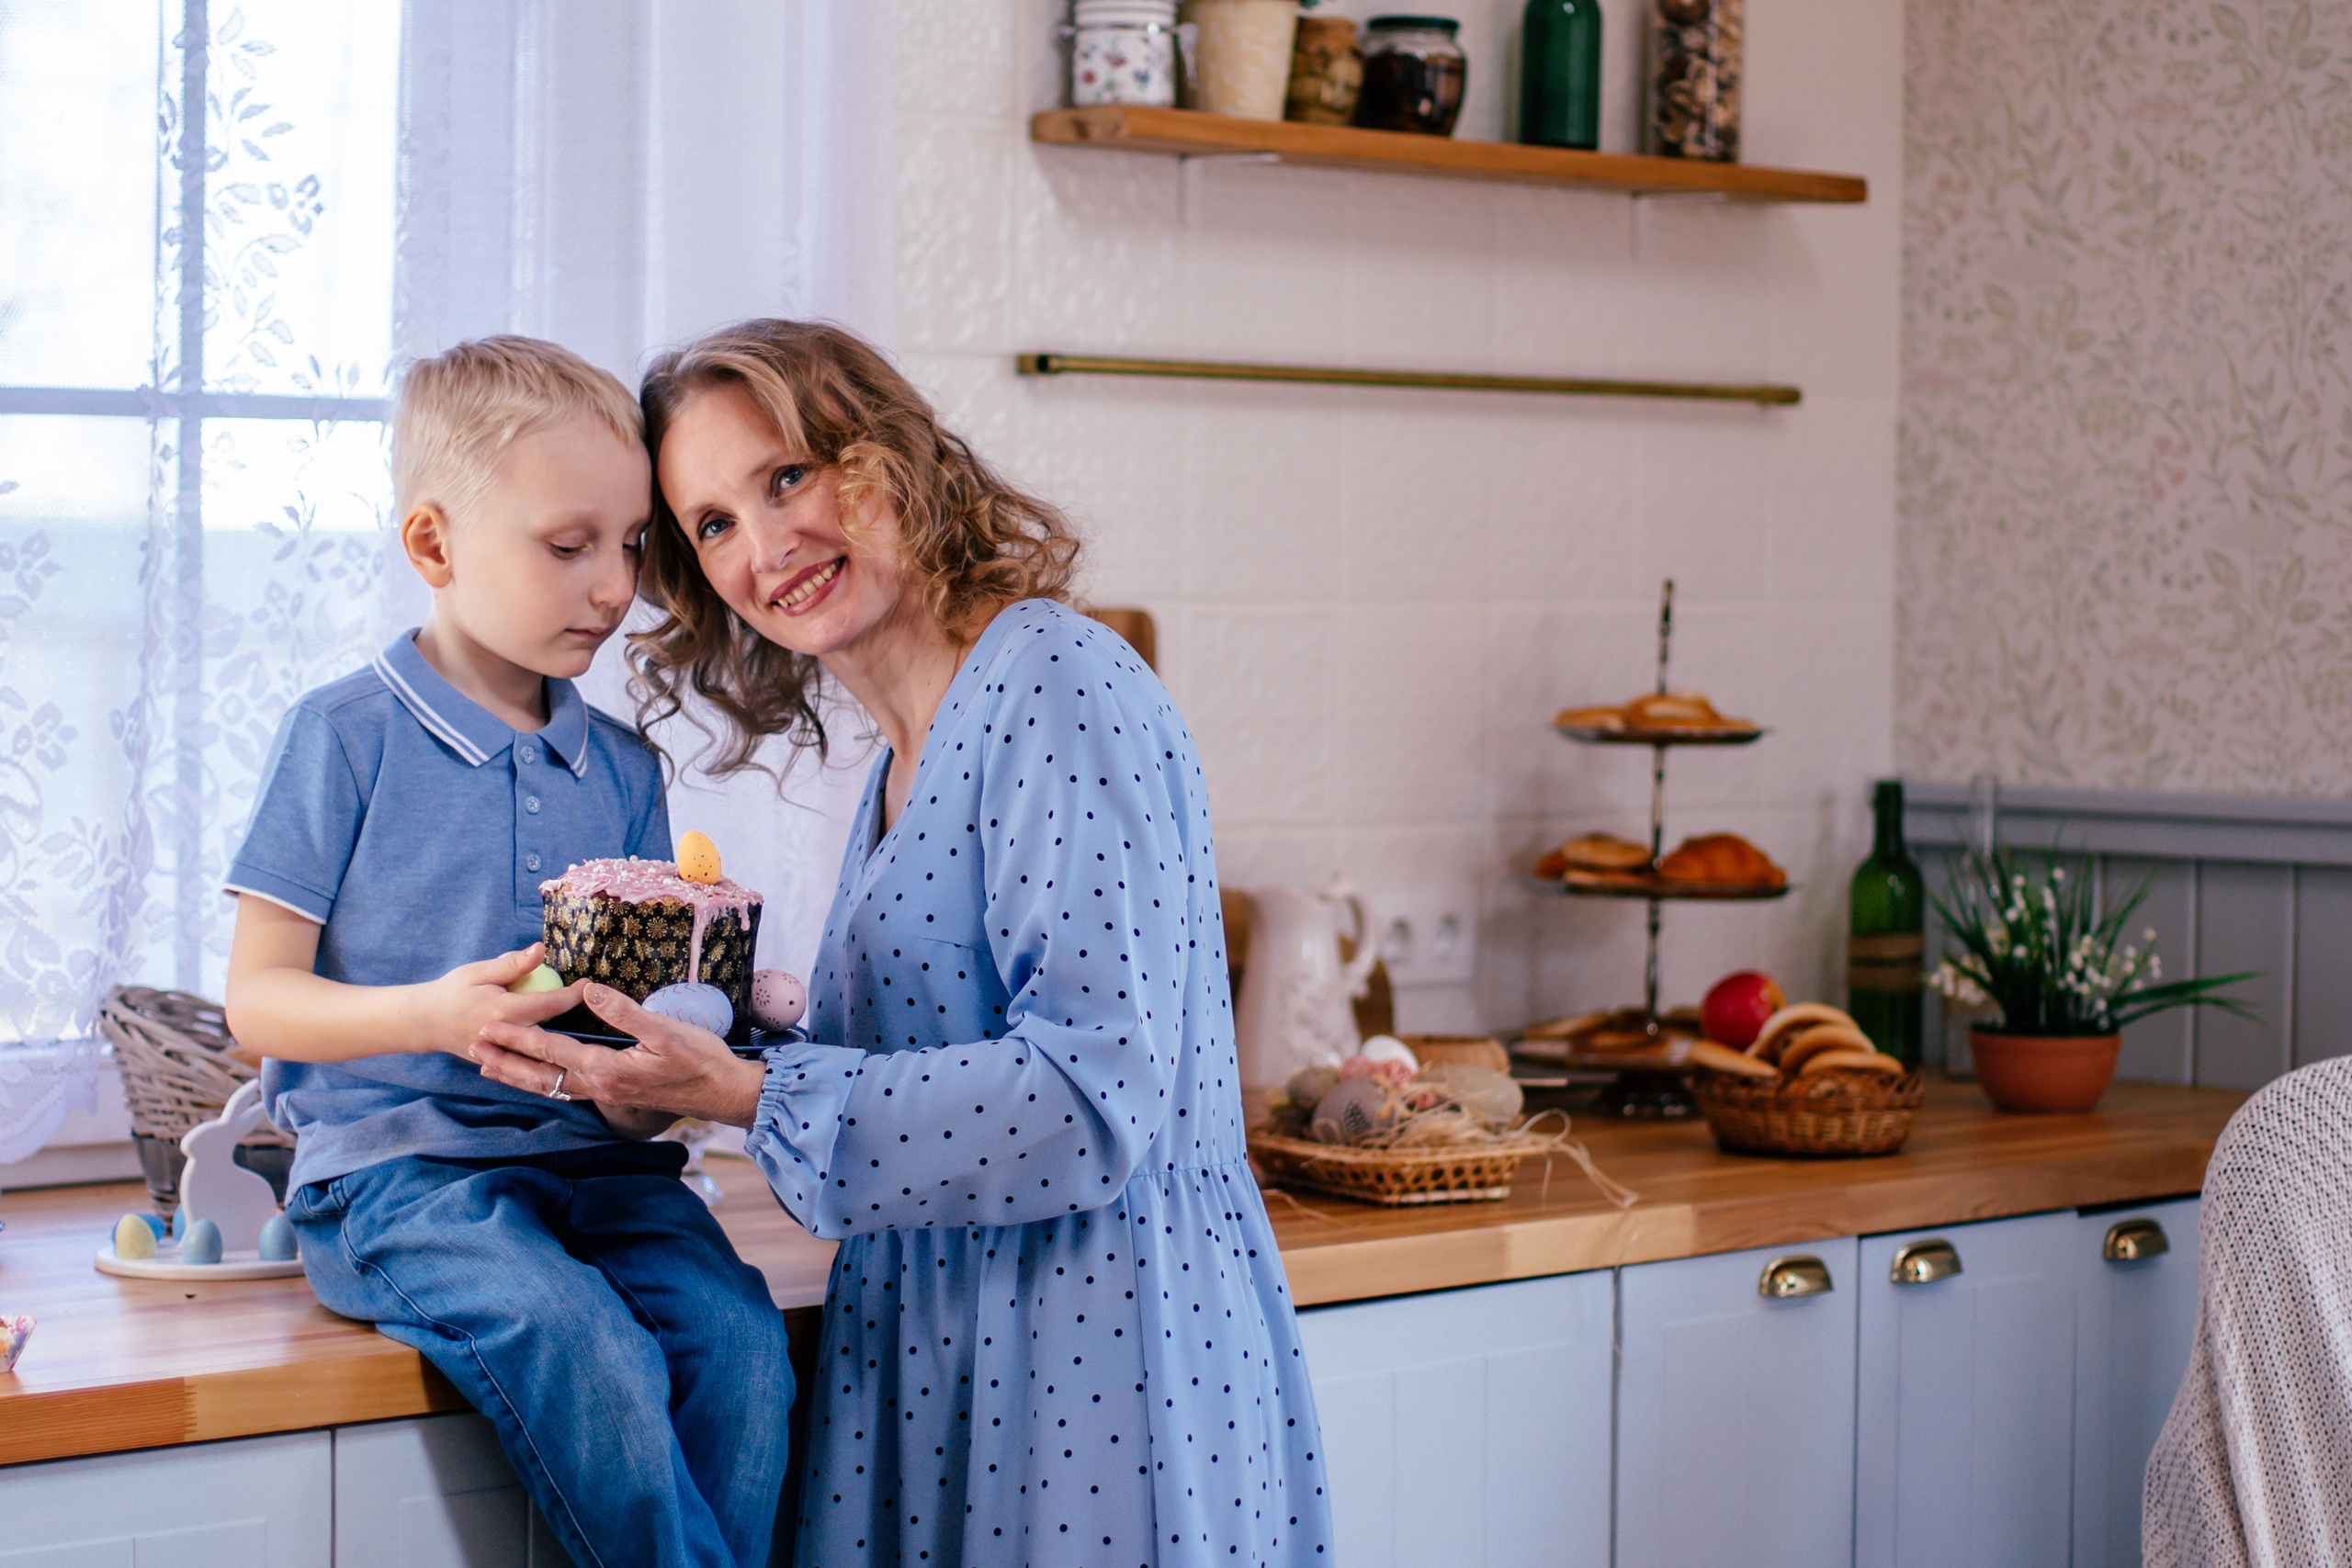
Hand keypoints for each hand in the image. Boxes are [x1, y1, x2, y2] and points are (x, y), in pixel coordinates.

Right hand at [416, 944, 582, 1058]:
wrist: (425, 1023)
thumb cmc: (452, 992)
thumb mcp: (479, 971)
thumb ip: (513, 964)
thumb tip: (541, 949)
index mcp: (505, 1013)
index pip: (550, 1005)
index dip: (573, 995)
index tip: (590, 985)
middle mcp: (508, 1038)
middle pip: (553, 1032)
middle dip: (573, 1022)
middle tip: (588, 1005)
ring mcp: (503, 1055)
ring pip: (541, 1051)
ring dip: (561, 1042)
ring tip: (578, 1030)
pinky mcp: (500, 1063)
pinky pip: (527, 1059)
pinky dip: (541, 1052)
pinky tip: (554, 1047)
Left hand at [472, 983, 766, 1127]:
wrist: (721, 1092)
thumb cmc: (699, 1060)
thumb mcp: (664, 1031)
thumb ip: (623, 1011)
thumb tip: (588, 990)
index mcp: (606, 1069)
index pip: (551, 1051)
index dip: (518, 1037)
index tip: (488, 1027)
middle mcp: (600, 1086)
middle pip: (540, 1075)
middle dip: (505, 1061)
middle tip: (473, 1049)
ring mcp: (606, 1094)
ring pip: (550, 1087)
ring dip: (518, 1075)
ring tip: (489, 1068)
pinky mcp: (614, 1094)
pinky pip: (567, 1089)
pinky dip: (543, 1082)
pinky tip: (537, 1077)